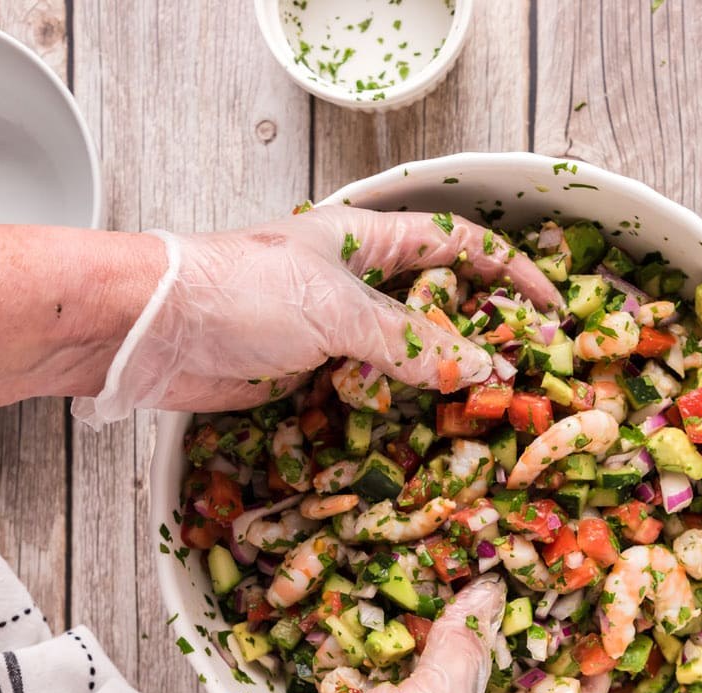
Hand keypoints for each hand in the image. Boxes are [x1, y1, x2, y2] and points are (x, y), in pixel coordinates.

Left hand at [73, 205, 561, 426]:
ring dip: (441, 387)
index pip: (460, 246)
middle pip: (440, 307)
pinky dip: (397, 417)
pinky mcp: (311, 377)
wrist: (148, 333)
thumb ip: (410, 340)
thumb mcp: (336, 310)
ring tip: (486, 419)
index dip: (511, 275)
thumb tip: (480, 369)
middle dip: (483, 340)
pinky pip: (370, 397)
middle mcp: (356, 283)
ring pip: (406, 359)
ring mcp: (334, 333)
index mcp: (366, 241)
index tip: (552, 311)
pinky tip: (424, 441)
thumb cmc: (237, 293)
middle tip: (526, 379)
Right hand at [215, 575, 607, 692]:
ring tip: (485, 579)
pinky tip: (424, 597)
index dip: (586, 688)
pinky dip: (417, 634)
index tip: (599, 641)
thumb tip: (490, 593)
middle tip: (538, 589)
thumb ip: (466, 647)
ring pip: (456, 673)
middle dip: (523, 643)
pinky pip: (410, 667)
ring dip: (467, 630)